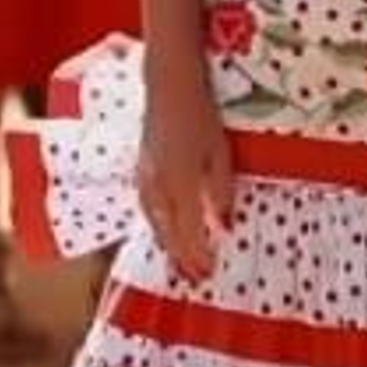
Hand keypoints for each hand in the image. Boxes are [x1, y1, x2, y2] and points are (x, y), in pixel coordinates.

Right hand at [137, 68, 234, 283]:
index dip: (197, 256)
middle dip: (182, 258)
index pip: (188, 232)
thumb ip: (221, 192)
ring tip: (179, 263)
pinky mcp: (142, 170)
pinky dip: (157, 226)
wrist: (168, 86)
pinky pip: (148, 209)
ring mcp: (146, 179)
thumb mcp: (220, 154)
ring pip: (155, 223)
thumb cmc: (201, 115)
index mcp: (180, 184)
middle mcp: (158, 187)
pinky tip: (164, 231)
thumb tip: (225, 226)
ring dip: (168, 246)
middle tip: (195, 279)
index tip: (208, 275)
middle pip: (168, 233)